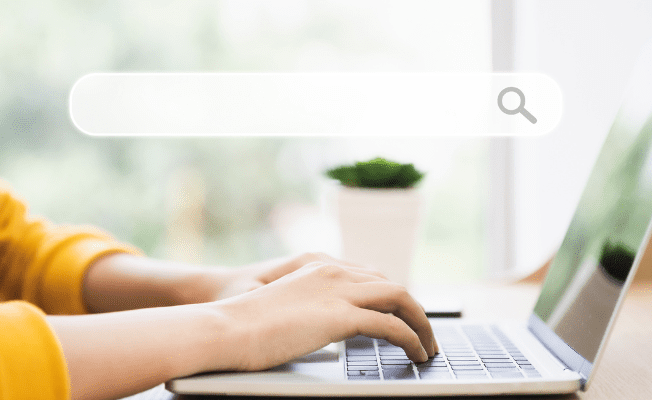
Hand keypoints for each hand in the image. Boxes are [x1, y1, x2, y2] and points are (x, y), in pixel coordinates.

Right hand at [211, 259, 434, 370]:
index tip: (403, 318)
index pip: (372, 276)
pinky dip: (411, 339)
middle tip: (425, 334)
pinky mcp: (340, 316)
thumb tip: (321, 329)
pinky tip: (416, 354)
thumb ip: (308, 311)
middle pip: (392, 285)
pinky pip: (391, 325)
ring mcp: (338, 291)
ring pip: (401, 299)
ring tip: (428, 348)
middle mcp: (333, 271)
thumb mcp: (283, 309)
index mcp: (319, 267)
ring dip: (422, 324)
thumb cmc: (242, 325)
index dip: (394, 298)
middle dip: (415, 310)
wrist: (224, 328)